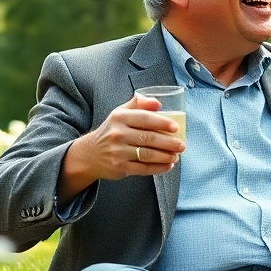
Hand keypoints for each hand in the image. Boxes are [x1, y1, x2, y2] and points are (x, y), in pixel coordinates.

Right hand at [59, 95, 185, 199]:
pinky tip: (168, 165)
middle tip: (182, 145)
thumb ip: (138, 105)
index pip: (144, 118)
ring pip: (147, 154)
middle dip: (169, 142)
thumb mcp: (119, 113)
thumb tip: (158, 102)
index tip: (176, 127)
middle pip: (149, 138)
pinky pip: (143, 168)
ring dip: (166, 156)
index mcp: (119, 118)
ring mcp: (118, 152)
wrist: (89, 154)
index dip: (162, 122)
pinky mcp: (119, 167)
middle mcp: (117, 134)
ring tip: (176, 155)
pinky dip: (158, 168)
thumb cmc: (111, 131)